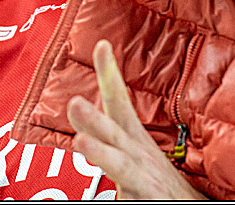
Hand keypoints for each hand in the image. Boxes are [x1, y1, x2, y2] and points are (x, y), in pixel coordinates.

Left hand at [66, 40, 206, 199]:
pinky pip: (130, 200)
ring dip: (101, 153)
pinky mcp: (147, 201)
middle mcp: (138, 155)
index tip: (101, 46)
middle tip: (74, 103)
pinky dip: (123, 200)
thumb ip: (114, 141)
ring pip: (120, 166)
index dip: (109, 75)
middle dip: (94, 118)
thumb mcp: (139, 156)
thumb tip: (87, 128)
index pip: (119, 102)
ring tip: (81, 142)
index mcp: (133, 139)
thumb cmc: (161, 183)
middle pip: (115, 131)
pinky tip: (117, 197)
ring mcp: (143, 180)